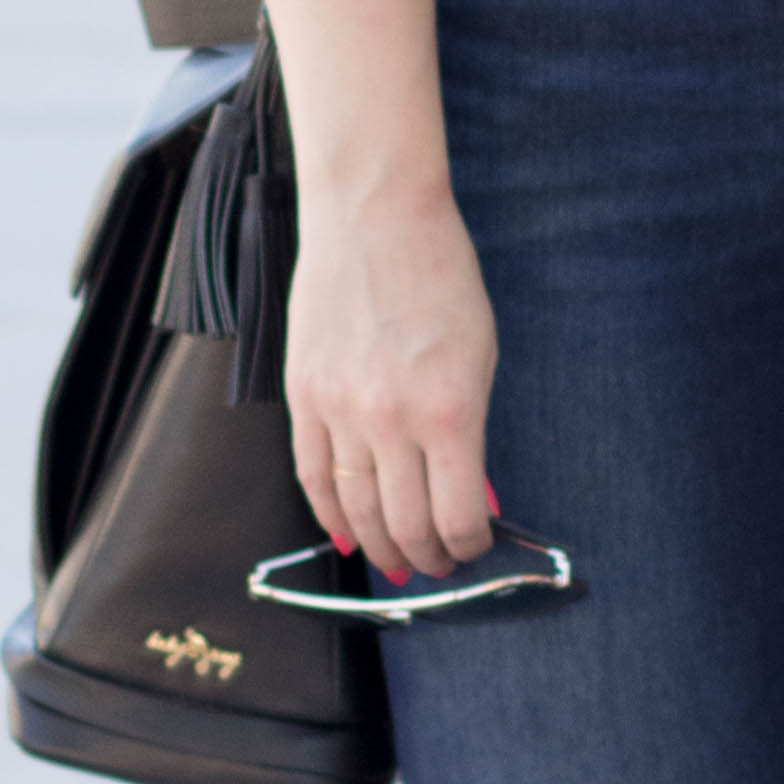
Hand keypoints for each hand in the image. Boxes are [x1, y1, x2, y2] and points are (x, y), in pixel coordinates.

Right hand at [282, 180, 497, 582]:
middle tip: (438, 567)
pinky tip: (346, 533)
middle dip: (426, 558)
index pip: (456, 515)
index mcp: (449, 411)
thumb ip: (471, 433)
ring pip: (355, 509)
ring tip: (398, 561)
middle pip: (404, 524)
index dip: (468, 546)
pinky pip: (312, 474)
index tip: (474, 548)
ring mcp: (339, 409)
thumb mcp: (480, 357)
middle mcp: (390, 420)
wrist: (374, 216)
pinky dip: (330, 512)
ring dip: (379, 547)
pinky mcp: (302, 395)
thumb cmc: (441, 276)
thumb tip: (470, 498)